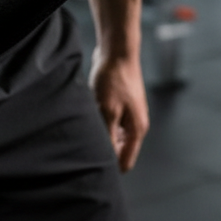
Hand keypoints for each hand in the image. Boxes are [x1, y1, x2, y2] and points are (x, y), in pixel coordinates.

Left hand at [89, 49, 149, 171]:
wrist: (117, 52)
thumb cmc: (114, 79)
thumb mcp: (107, 111)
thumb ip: (107, 138)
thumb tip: (105, 160)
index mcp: (136, 130)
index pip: (125, 162)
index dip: (110, 168)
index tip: (92, 167)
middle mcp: (134, 125)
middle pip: (119, 151)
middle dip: (103, 151)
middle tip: (84, 147)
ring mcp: (127, 115)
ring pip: (112, 136)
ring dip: (100, 135)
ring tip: (87, 128)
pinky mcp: (119, 105)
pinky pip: (108, 122)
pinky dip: (99, 122)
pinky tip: (89, 115)